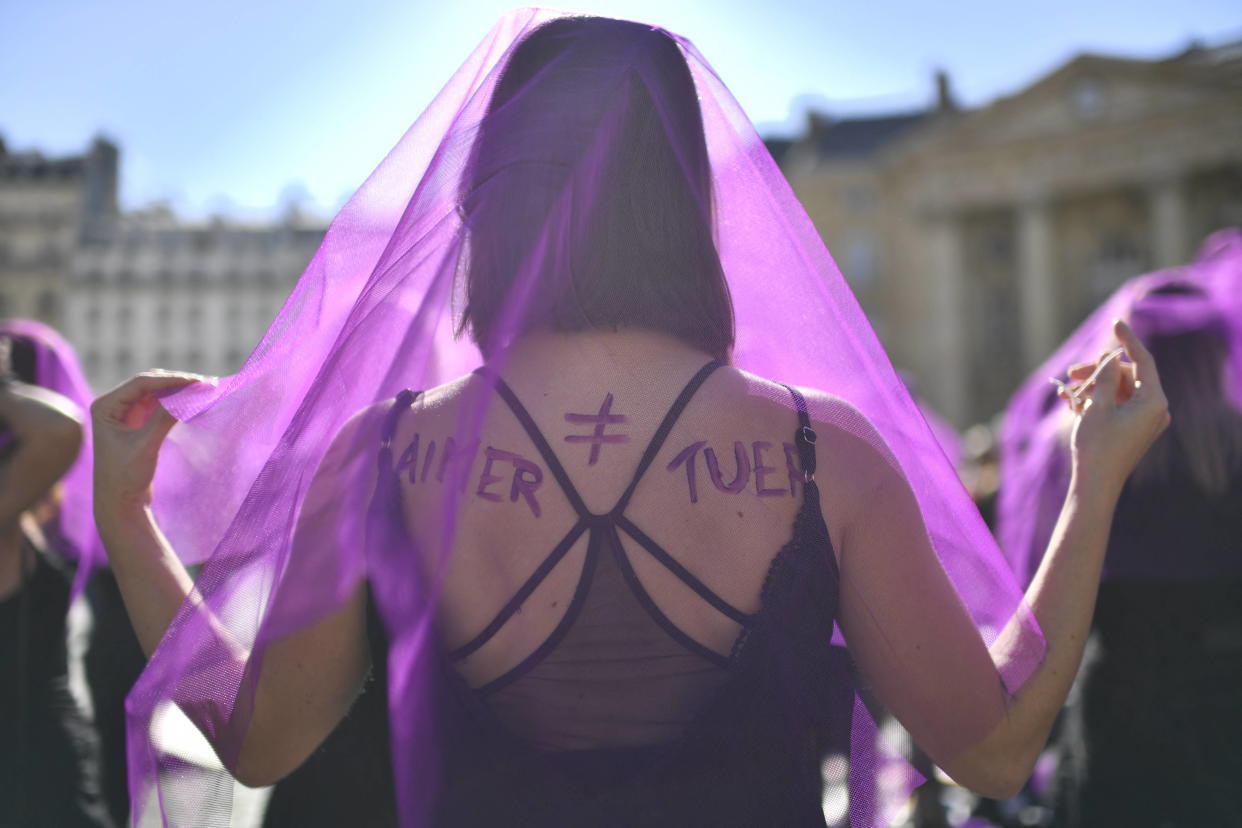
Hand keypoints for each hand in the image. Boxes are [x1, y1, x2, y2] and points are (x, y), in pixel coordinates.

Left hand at [92, 371, 204, 516]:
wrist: (120, 502)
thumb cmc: (125, 476)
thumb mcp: (145, 445)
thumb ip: (163, 418)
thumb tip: (188, 395)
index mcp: (105, 406)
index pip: (141, 383)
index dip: (170, 380)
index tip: (197, 382)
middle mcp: (113, 406)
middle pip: (149, 385)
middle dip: (177, 383)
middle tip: (206, 384)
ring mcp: (125, 414)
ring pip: (157, 394)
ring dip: (179, 392)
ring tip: (204, 391)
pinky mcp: (137, 424)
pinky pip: (160, 407)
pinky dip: (176, 404)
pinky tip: (194, 403)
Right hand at [1063, 319, 1169, 492]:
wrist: (1096, 484)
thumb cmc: (1097, 446)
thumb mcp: (1098, 405)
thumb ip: (1104, 376)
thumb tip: (1110, 357)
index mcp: (1153, 400)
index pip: (1143, 359)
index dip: (1127, 339)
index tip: (1115, 322)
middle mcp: (1155, 408)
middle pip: (1125, 375)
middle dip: (1097, 372)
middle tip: (1070, 374)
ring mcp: (1145, 420)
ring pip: (1118, 390)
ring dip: (1092, 387)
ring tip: (1066, 393)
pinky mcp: (1134, 429)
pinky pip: (1116, 405)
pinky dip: (1096, 401)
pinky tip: (1072, 401)